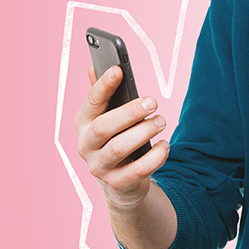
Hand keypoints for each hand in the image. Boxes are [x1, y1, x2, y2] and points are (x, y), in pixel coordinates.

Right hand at [74, 64, 169, 209]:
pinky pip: (139, 170)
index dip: (102, 86)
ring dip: (145, 131)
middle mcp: (86, 146)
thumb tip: (93, 64)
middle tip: (153, 102)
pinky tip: (164, 145)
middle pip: (103, 127)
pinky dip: (156, 156)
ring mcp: (100, 167)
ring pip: (120, 148)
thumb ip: (102, 94)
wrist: (121, 183)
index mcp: (83, 123)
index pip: (90, 102)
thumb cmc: (116, 138)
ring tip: (161, 121)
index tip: (118, 70)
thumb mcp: (106, 117)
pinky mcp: (118, 184)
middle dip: (130, 112)